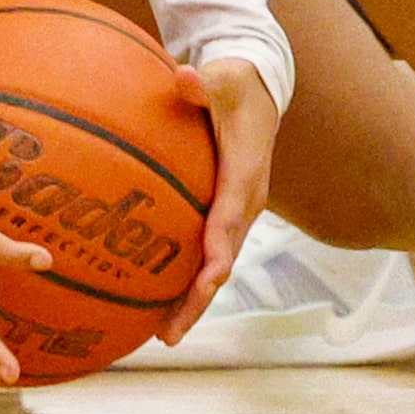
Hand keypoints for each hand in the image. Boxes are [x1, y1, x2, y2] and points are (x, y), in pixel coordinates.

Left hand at [158, 58, 278, 346]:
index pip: (232, 219)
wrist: (258, 90)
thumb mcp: (223, 78)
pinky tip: (157, 303)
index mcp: (245, 176)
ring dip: (193, 301)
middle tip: (170, 333)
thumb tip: (185, 77)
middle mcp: (245, 204)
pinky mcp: (224, 215)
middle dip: (201, 298)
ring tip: (163, 335)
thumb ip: (203, 83)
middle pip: (224, 260)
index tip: (207, 280)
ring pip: (216, 266)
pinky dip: (189, 281)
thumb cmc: (235, 85)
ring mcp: (236, 214)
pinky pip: (207, 254)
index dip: (220, 249)